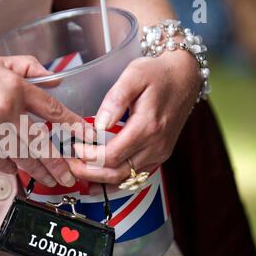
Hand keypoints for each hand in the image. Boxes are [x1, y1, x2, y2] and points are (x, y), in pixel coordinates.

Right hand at [0, 56, 89, 186]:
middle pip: (39, 141)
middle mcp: (4, 105)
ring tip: (50, 181)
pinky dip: (7, 167)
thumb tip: (56, 80)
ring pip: (19, 155)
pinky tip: (14, 170)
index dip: (72, 124)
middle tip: (69, 176)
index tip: (87, 136)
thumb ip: (29, 67)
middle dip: (57, 162)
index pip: (51, 108)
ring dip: (37, 171)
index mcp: (14, 85)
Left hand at [67, 50, 200, 184]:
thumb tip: (99, 124)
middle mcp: (156, 145)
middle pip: (116, 172)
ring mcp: (159, 153)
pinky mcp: (159, 156)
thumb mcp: (134, 74)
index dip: (89, 157)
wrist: (185, 77)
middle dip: (89, 173)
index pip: (112, 155)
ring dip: (99, 180)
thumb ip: (115, 99)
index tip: (74, 148)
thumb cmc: (158, 74)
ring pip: (125, 179)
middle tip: (69, 165)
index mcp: (147, 127)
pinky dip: (114, 181)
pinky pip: (135, 177)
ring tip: (79, 173)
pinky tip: (98, 182)